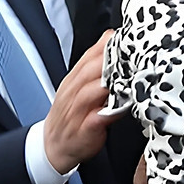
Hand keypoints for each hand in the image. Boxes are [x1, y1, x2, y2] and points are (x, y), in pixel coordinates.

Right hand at [44, 33, 119, 173]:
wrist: (53, 146)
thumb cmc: (71, 114)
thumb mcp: (78, 85)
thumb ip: (94, 62)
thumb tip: (109, 37)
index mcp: (73, 80)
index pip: (88, 58)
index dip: (106, 48)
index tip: (127, 41)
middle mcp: (73, 93)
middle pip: (88, 72)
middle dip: (108, 63)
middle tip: (131, 56)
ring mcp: (76, 112)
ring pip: (89, 93)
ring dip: (107, 84)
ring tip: (127, 78)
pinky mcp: (83, 131)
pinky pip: (94, 119)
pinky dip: (106, 113)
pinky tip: (121, 108)